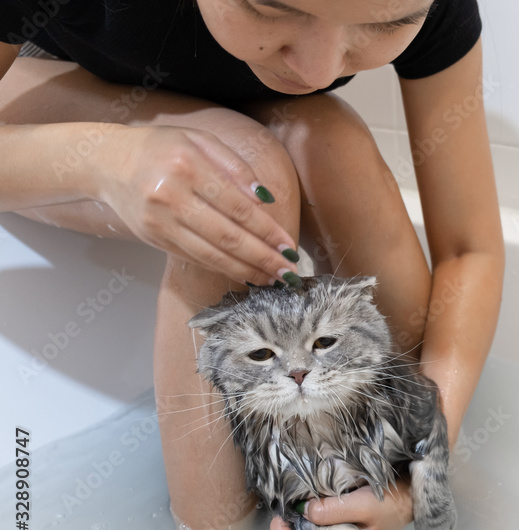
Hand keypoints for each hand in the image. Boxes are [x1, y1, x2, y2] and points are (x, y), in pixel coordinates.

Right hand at [93, 125, 298, 285]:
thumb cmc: (163, 148)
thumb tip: (266, 199)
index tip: (289, 246)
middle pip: (227, 236)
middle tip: (288, 273)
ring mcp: (159, 221)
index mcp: (189, 166)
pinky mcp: (153, 238)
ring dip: (246, 270)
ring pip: (211, 254)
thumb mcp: (201, 140)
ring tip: (271, 279)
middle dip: (263, 257)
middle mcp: (171, 196)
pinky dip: (223, 268)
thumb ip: (236, 166)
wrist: (108, 161)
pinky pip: (195, 258)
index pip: (238, 206)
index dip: (267, 231)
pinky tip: (244, 272)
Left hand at [269, 480, 414, 529]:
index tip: (282, 510)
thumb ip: (333, 510)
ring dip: (296, 518)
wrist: (411, 500)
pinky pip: (311, 528)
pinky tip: (315, 499)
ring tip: (304, 497)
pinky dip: (306, 514)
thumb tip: (304, 510)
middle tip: (292, 498)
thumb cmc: (391, 505)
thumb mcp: (364, 504)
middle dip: (286, 523)